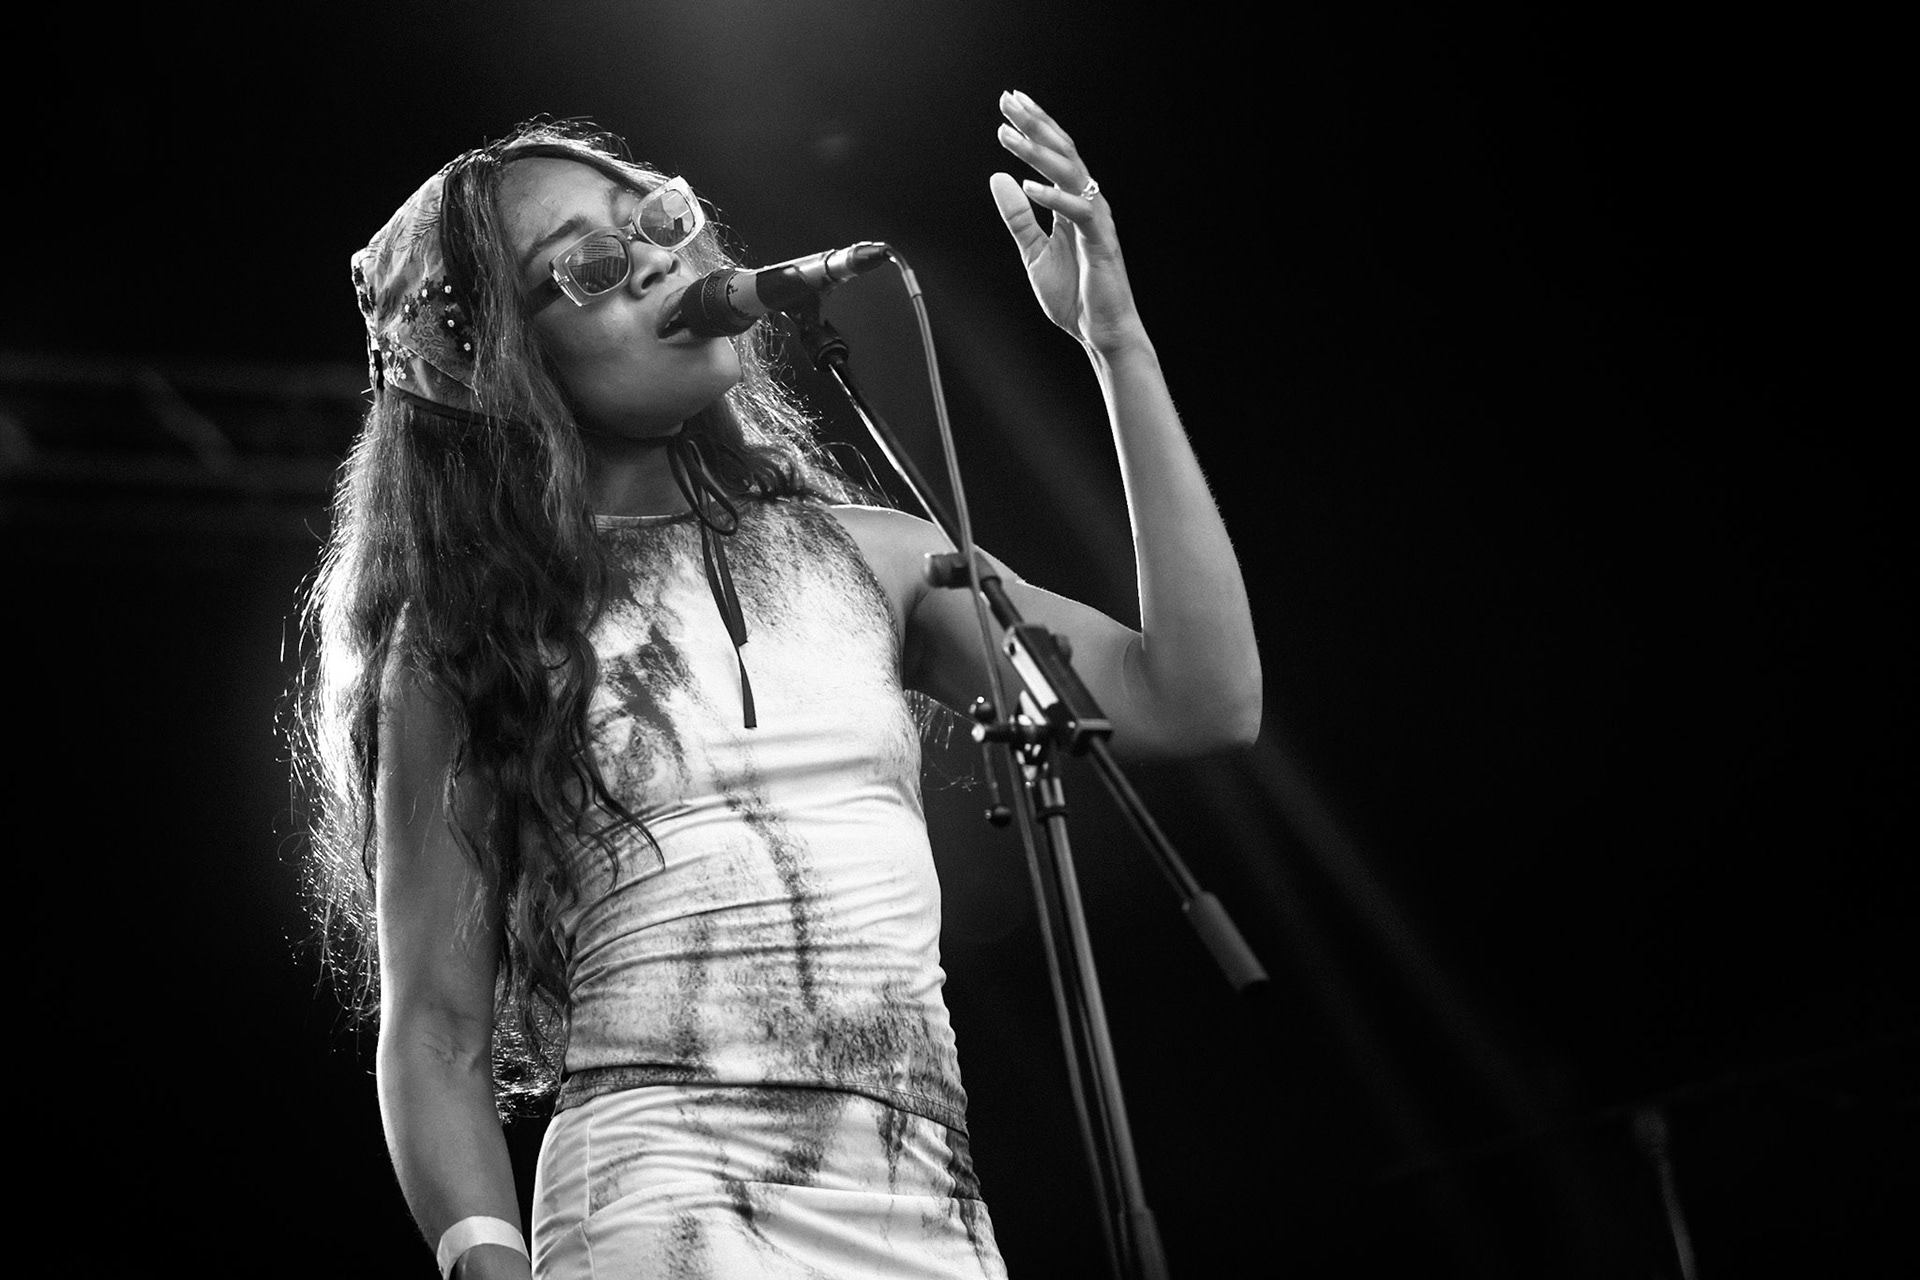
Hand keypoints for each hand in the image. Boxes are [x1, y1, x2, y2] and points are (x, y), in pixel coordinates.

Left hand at [990, 90, 1145, 354]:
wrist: (1101, 332)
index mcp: (1072, 204)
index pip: (1053, 155)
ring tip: (1009, 135)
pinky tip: (1027, 185)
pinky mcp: (1101, 241)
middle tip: (1008, 100)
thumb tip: (998, 179)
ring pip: (1070, 173)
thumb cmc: (1075, 295)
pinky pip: (1078, 211)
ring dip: (1038, 152)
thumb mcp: (1034, 252)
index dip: (1033, 127)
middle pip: (1062, 152)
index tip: (1009, 104)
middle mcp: (1087, 203)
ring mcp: (1096, 220)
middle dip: (1034, 124)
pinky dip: (1053, 197)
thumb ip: (1018, 217)